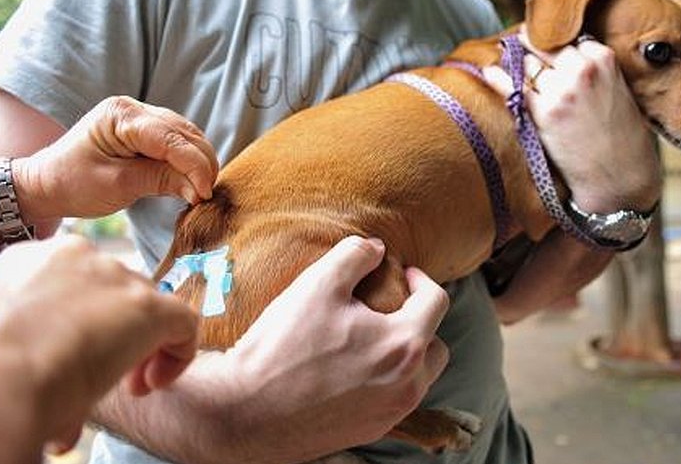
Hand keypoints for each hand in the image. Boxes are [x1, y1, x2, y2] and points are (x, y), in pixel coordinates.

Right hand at [0, 235, 199, 463]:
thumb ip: (20, 341)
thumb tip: (39, 372)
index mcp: (28, 259)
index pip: (74, 282)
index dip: (81, 322)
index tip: (68, 359)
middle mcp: (76, 256)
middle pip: (114, 292)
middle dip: (113, 335)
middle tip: (99, 378)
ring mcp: (114, 277)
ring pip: (147, 308)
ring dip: (141, 349)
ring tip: (126, 388)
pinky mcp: (147, 306)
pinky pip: (184, 324)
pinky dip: (177, 355)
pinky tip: (148, 386)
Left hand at [14, 96, 218, 223]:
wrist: (46, 183)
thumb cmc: (72, 184)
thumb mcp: (117, 186)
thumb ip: (160, 181)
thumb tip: (200, 190)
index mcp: (121, 115)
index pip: (170, 139)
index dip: (194, 165)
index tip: (206, 193)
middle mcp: (134, 108)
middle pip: (184, 133)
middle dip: (201, 163)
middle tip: (207, 196)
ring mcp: (140, 116)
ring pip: (186, 135)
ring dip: (199, 162)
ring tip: (202, 191)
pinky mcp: (144, 130)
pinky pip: (177, 141)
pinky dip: (188, 160)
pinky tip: (192, 180)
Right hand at [105, 236, 450, 463]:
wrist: (244, 411)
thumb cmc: (282, 346)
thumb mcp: (318, 284)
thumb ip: (354, 256)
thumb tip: (377, 248)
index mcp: (404, 345)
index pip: (436, 301)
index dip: (419, 279)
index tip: (399, 274)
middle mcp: (408, 385)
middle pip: (436, 345)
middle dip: (418, 322)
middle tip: (387, 308)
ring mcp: (390, 414)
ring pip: (418, 377)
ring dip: (403, 354)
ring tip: (368, 338)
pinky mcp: (369, 431)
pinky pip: (393, 400)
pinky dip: (383, 380)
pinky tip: (350, 369)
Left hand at [484, 27, 660, 212]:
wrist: (619, 173)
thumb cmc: (619, 133)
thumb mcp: (615, 88)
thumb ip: (591, 67)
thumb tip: (556, 51)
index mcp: (603, 58)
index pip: (566, 37)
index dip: (552, 43)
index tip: (540, 43)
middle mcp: (582, 70)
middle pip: (543, 46)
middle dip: (530, 48)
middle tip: (518, 46)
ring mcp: (561, 90)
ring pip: (528, 64)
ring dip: (517, 64)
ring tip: (507, 61)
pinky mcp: (544, 113)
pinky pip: (513, 87)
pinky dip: (498, 78)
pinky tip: (490, 72)